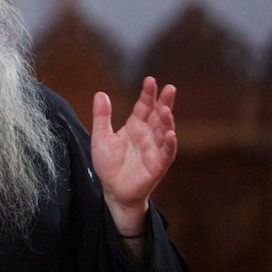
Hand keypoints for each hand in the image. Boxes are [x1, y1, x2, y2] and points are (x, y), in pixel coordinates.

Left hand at [91, 76, 176, 234]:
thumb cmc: (108, 164)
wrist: (112, 190)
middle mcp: (148, 136)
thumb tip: (100, 93)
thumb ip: (102, 116)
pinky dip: (170, 144)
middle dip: (164, 102)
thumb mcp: (101, 137)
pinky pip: (166, 154)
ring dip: (167, 121)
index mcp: (135, 126)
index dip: (148, 94)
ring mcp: (154, 150)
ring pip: (164, 132)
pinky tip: (171, 134)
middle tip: (170, 88)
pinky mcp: (157, 166)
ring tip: (165, 109)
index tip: (150, 80)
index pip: (144, 107)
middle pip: (158, 116)